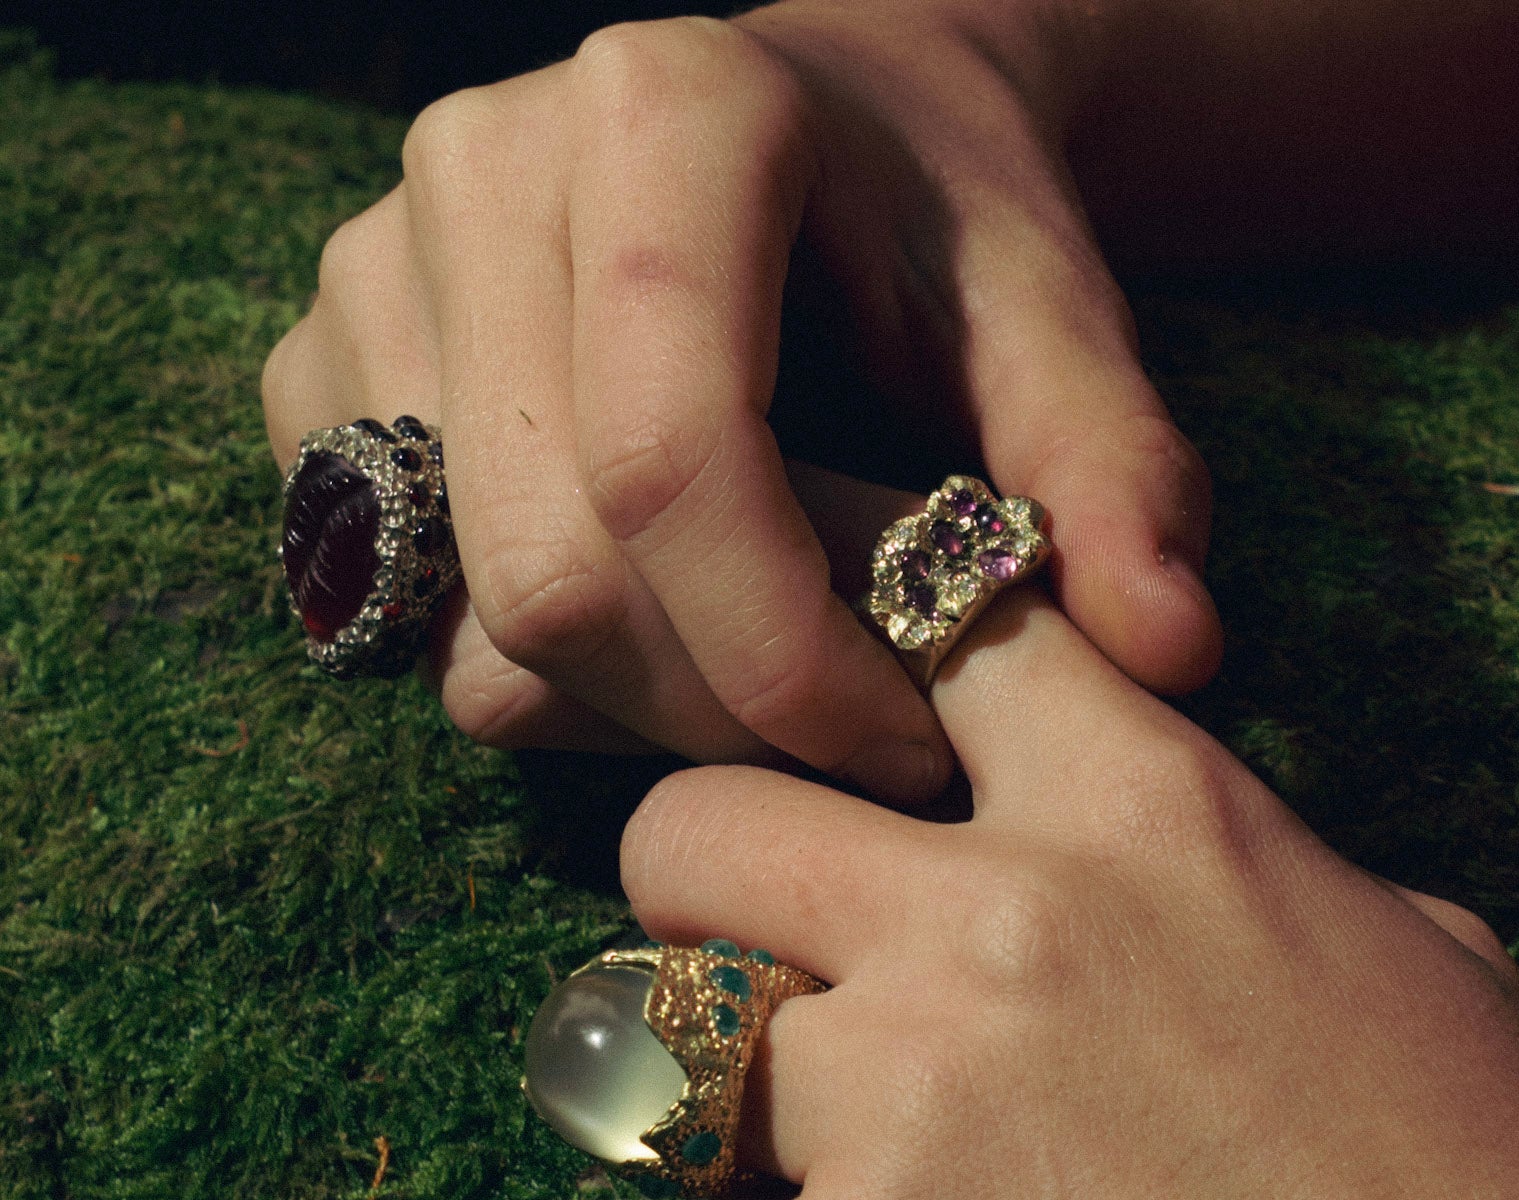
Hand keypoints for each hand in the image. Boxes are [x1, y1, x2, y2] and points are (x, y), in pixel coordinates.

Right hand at [260, 3, 1221, 801]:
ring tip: (781, 672)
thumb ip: (1114, 471)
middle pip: (553, 569)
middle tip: (864, 738)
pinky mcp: (322, 366)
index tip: (907, 742)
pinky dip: (546, 676)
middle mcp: (481, 167)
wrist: (831, 126)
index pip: (670, 456)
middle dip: (722, 713)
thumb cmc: (944, 223)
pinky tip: (672, 625)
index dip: (785, 653)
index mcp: (665, 114)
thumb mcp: (1052, 316)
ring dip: (642, 712)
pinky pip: (403, 612)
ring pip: (472, 620)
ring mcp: (378, 267)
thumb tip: (1173, 651)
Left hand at [622, 582, 1518, 1199]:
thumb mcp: (1417, 959)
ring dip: (731, 1122)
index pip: (932, 625)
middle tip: (769, 975)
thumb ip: (1246, 866)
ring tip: (831, 1185)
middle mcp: (1003, 918)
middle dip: (702, 894)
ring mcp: (912, 1102)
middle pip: (694, 824)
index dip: (868, 669)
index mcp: (1155, 810)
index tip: (850, 734)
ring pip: (665, 1056)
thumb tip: (1156, 862)